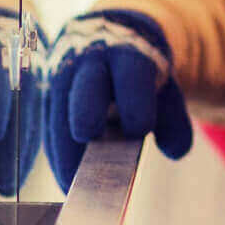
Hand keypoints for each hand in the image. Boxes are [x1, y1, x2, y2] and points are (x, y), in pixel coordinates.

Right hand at [44, 10, 191, 190]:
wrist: (108, 39)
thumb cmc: (140, 74)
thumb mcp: (163, 88)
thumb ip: (174, 119)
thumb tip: (177, 151)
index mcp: (126, 54)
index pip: (131, 74)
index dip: (135, 101)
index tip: (140, 130)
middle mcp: (90, 62)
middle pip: (85, 89)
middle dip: (86, 117)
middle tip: (94, 153)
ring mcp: (63, 78)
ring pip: (58, 114)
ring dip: (65, 152)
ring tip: (76, 185)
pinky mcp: (47, 96)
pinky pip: (47, 128)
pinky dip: (57, 156)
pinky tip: (66, 181)